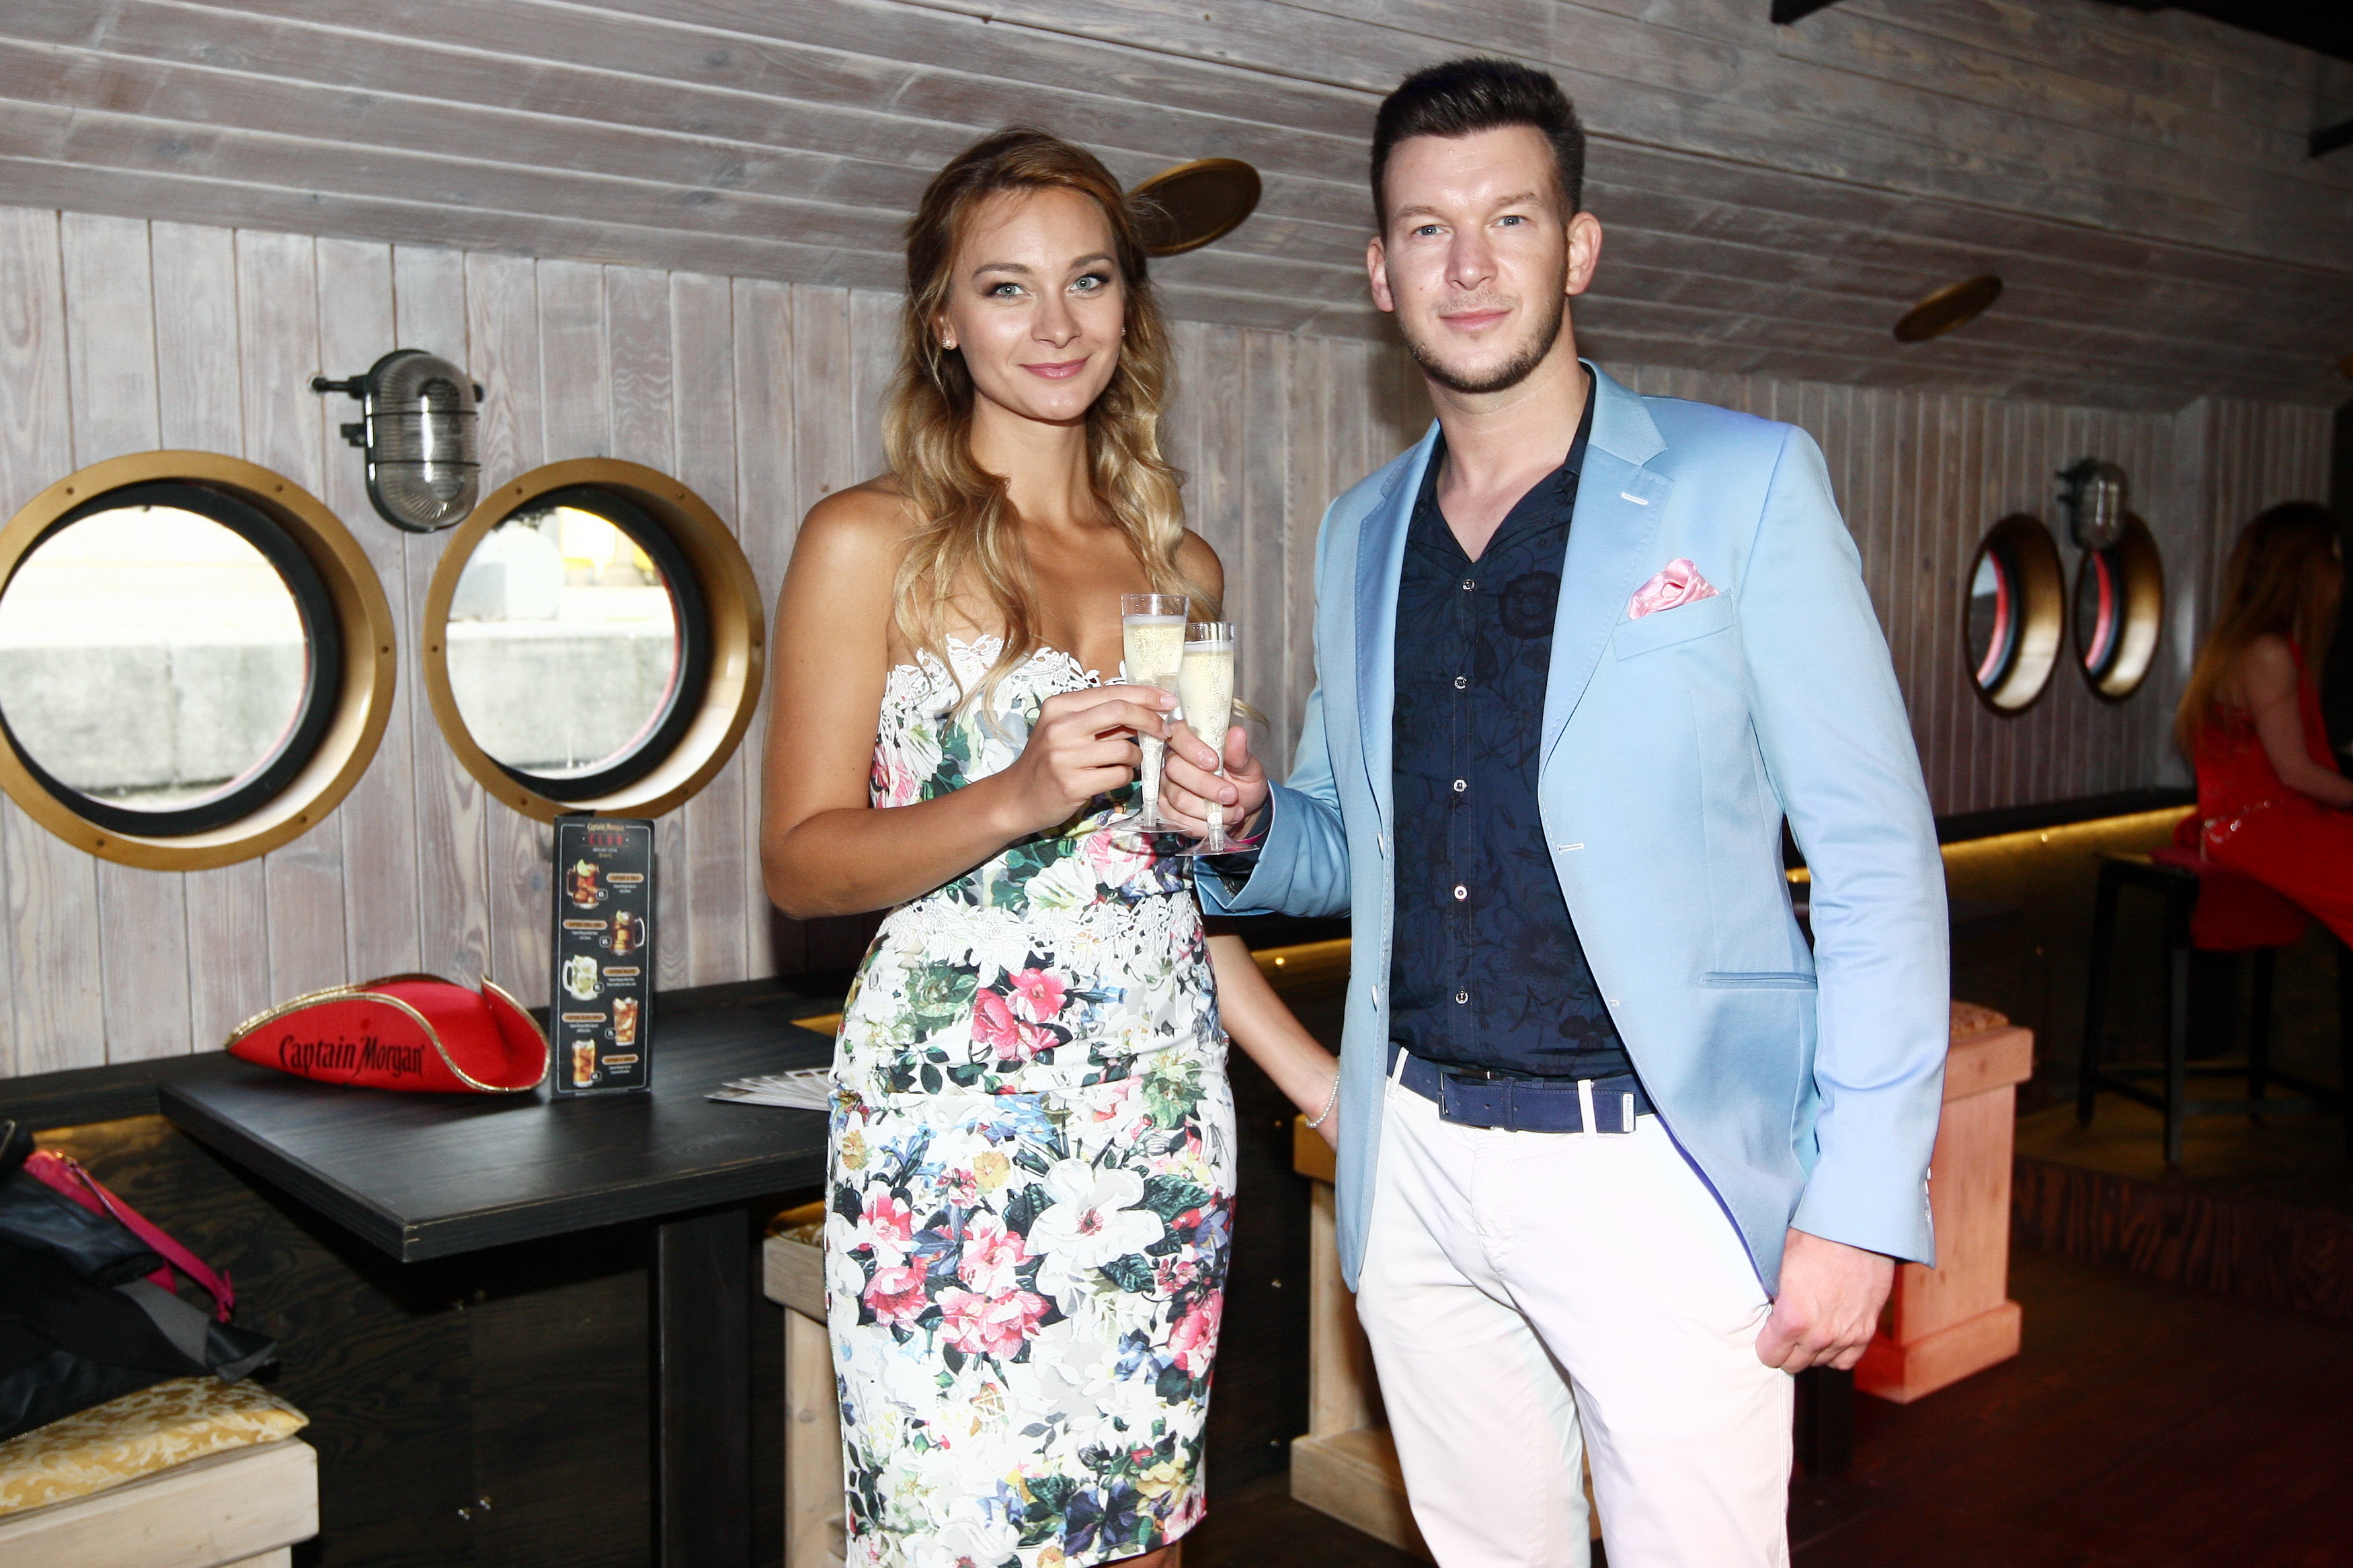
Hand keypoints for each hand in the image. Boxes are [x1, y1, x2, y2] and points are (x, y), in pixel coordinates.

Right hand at [996, 688, 1172, 836]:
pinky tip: (1114, 777)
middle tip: (1165, 731)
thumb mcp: (1064, 729)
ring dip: (1137, 756)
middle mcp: (1061, 728)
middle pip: (1120, 712)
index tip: (1168, 700)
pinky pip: (1119, 776)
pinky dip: (1125, 776)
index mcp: (1060, 707)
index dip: (1145, 695)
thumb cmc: (1047, 760)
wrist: (1017, 797)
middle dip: (1151, 720)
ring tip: (1129, 760)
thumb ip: (1098, 717)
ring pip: (1125, 749)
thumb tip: (1145, 707)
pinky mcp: (1073, 784)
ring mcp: (1066, 757)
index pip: (1111, 692)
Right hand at [1158, 723, 1268, 838]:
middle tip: (1231, 794)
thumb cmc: (1242, 781)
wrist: (1241, 808)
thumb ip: (1240, 754)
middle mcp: (1173, 760)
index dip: (1191, 748)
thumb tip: (1237, 733)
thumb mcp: (1248, 767)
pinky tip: (1218, 822)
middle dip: (1206, 785)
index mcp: (1190, 740)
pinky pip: (1178, 819)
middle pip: (1176, 769)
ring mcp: (1166, 785)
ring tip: (1233, 812)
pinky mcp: (1166, 808)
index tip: (1214, 762)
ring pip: (1179, 798)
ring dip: (1209, 810)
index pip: (1178, 733)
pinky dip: (1202, 825)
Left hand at [1753, 1228, 1892, 1372]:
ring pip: (1819, 1362)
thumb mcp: (1778, 1265)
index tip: (1768, 1332)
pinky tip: (1828, 1337)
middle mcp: (1819, 1335)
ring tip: (1808, 1328)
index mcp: (1793, 1319)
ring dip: (1811, 1350)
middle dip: (1786, 1349)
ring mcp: (1845, 1336)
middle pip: (1794, 1364)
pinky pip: (1846, 1360)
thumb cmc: (1814, 1240)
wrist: (1857, 1231)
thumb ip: (1771, 1297)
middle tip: (1786, 1330)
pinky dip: (1836, 1353)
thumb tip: (1762, 1308)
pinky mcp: (1866, 1332)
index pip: (1770, 1356)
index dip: (1765, 1343)